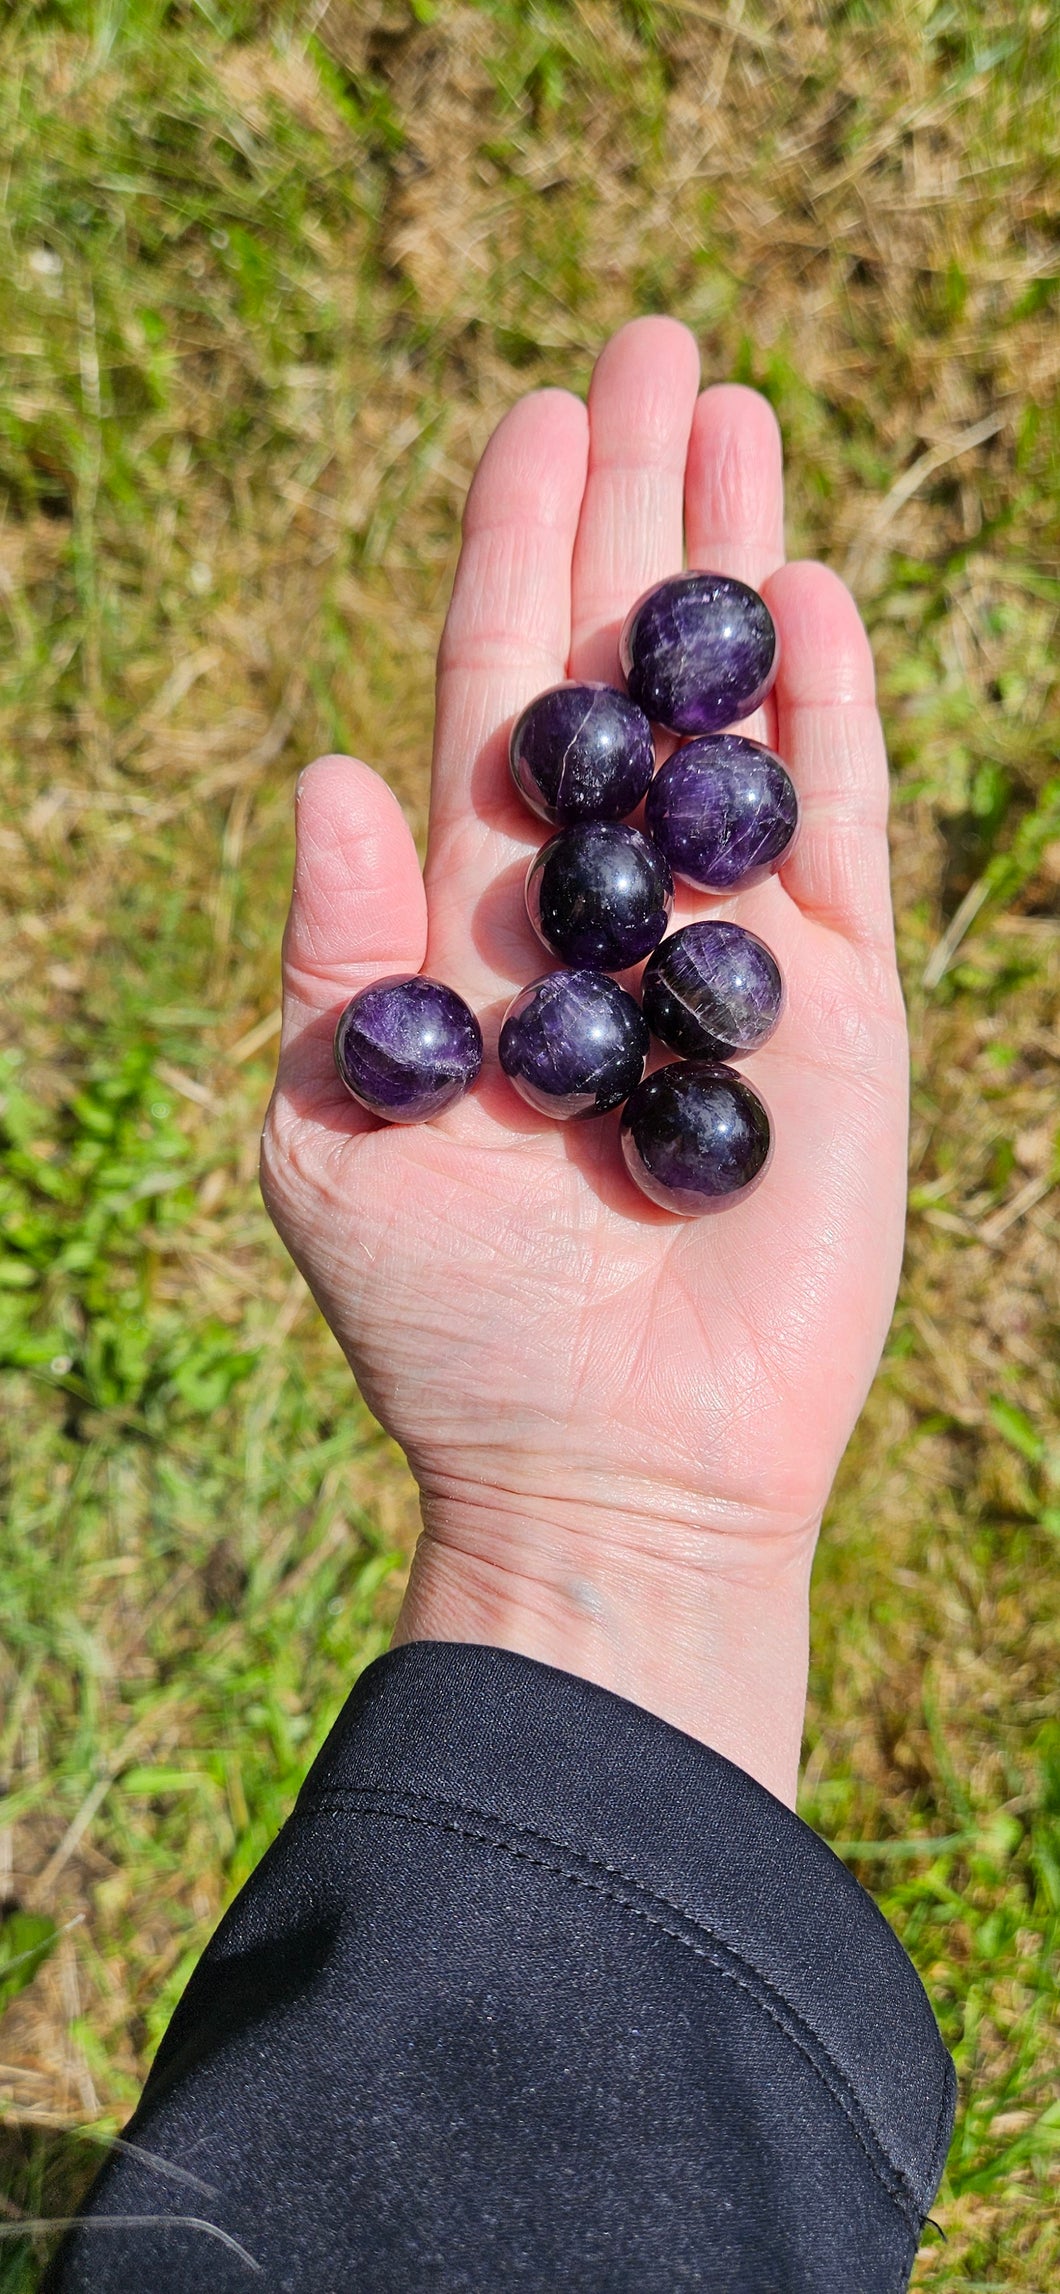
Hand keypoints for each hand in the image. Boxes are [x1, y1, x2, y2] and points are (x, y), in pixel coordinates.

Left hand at [260, 318, 907, 1805]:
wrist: (613, 1467)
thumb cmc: (452, 1329)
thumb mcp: (343, 1137)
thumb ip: (344, 954)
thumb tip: (333, 767)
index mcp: (481, 922)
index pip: (491, 701)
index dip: (507, 558)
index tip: (529, 418)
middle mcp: (607, 908)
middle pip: (619, 670)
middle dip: (631, 512)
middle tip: (652, 347)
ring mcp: (730, 948)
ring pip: (737, 717)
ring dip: (733, 568)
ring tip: (737, 413)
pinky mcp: (844, 1007)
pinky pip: (835, 830)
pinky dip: (824, 714)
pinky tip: (805, 591)